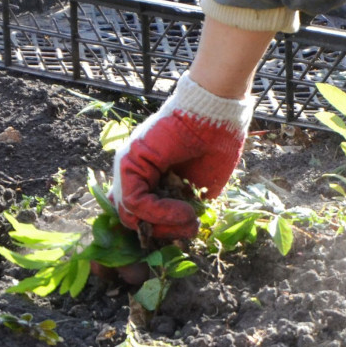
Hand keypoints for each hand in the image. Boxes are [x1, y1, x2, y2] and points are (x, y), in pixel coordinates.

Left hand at [110, 74, 251, 239]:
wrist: (216, 114)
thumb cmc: (214, 145)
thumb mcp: (199, 186)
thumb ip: (183, 206)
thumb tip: (178, 228)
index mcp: (151, 177)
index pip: (142, 214)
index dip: (164, 229)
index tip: (187, 230)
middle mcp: (135, 172)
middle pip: (133, 218)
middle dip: (163, 232)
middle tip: (188, 228)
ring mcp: (129, 166)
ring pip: (130, 213)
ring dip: (163, 226)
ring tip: (189, 219)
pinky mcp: (129, 161)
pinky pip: (134, 201)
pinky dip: (158, 213)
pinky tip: (184, 211)